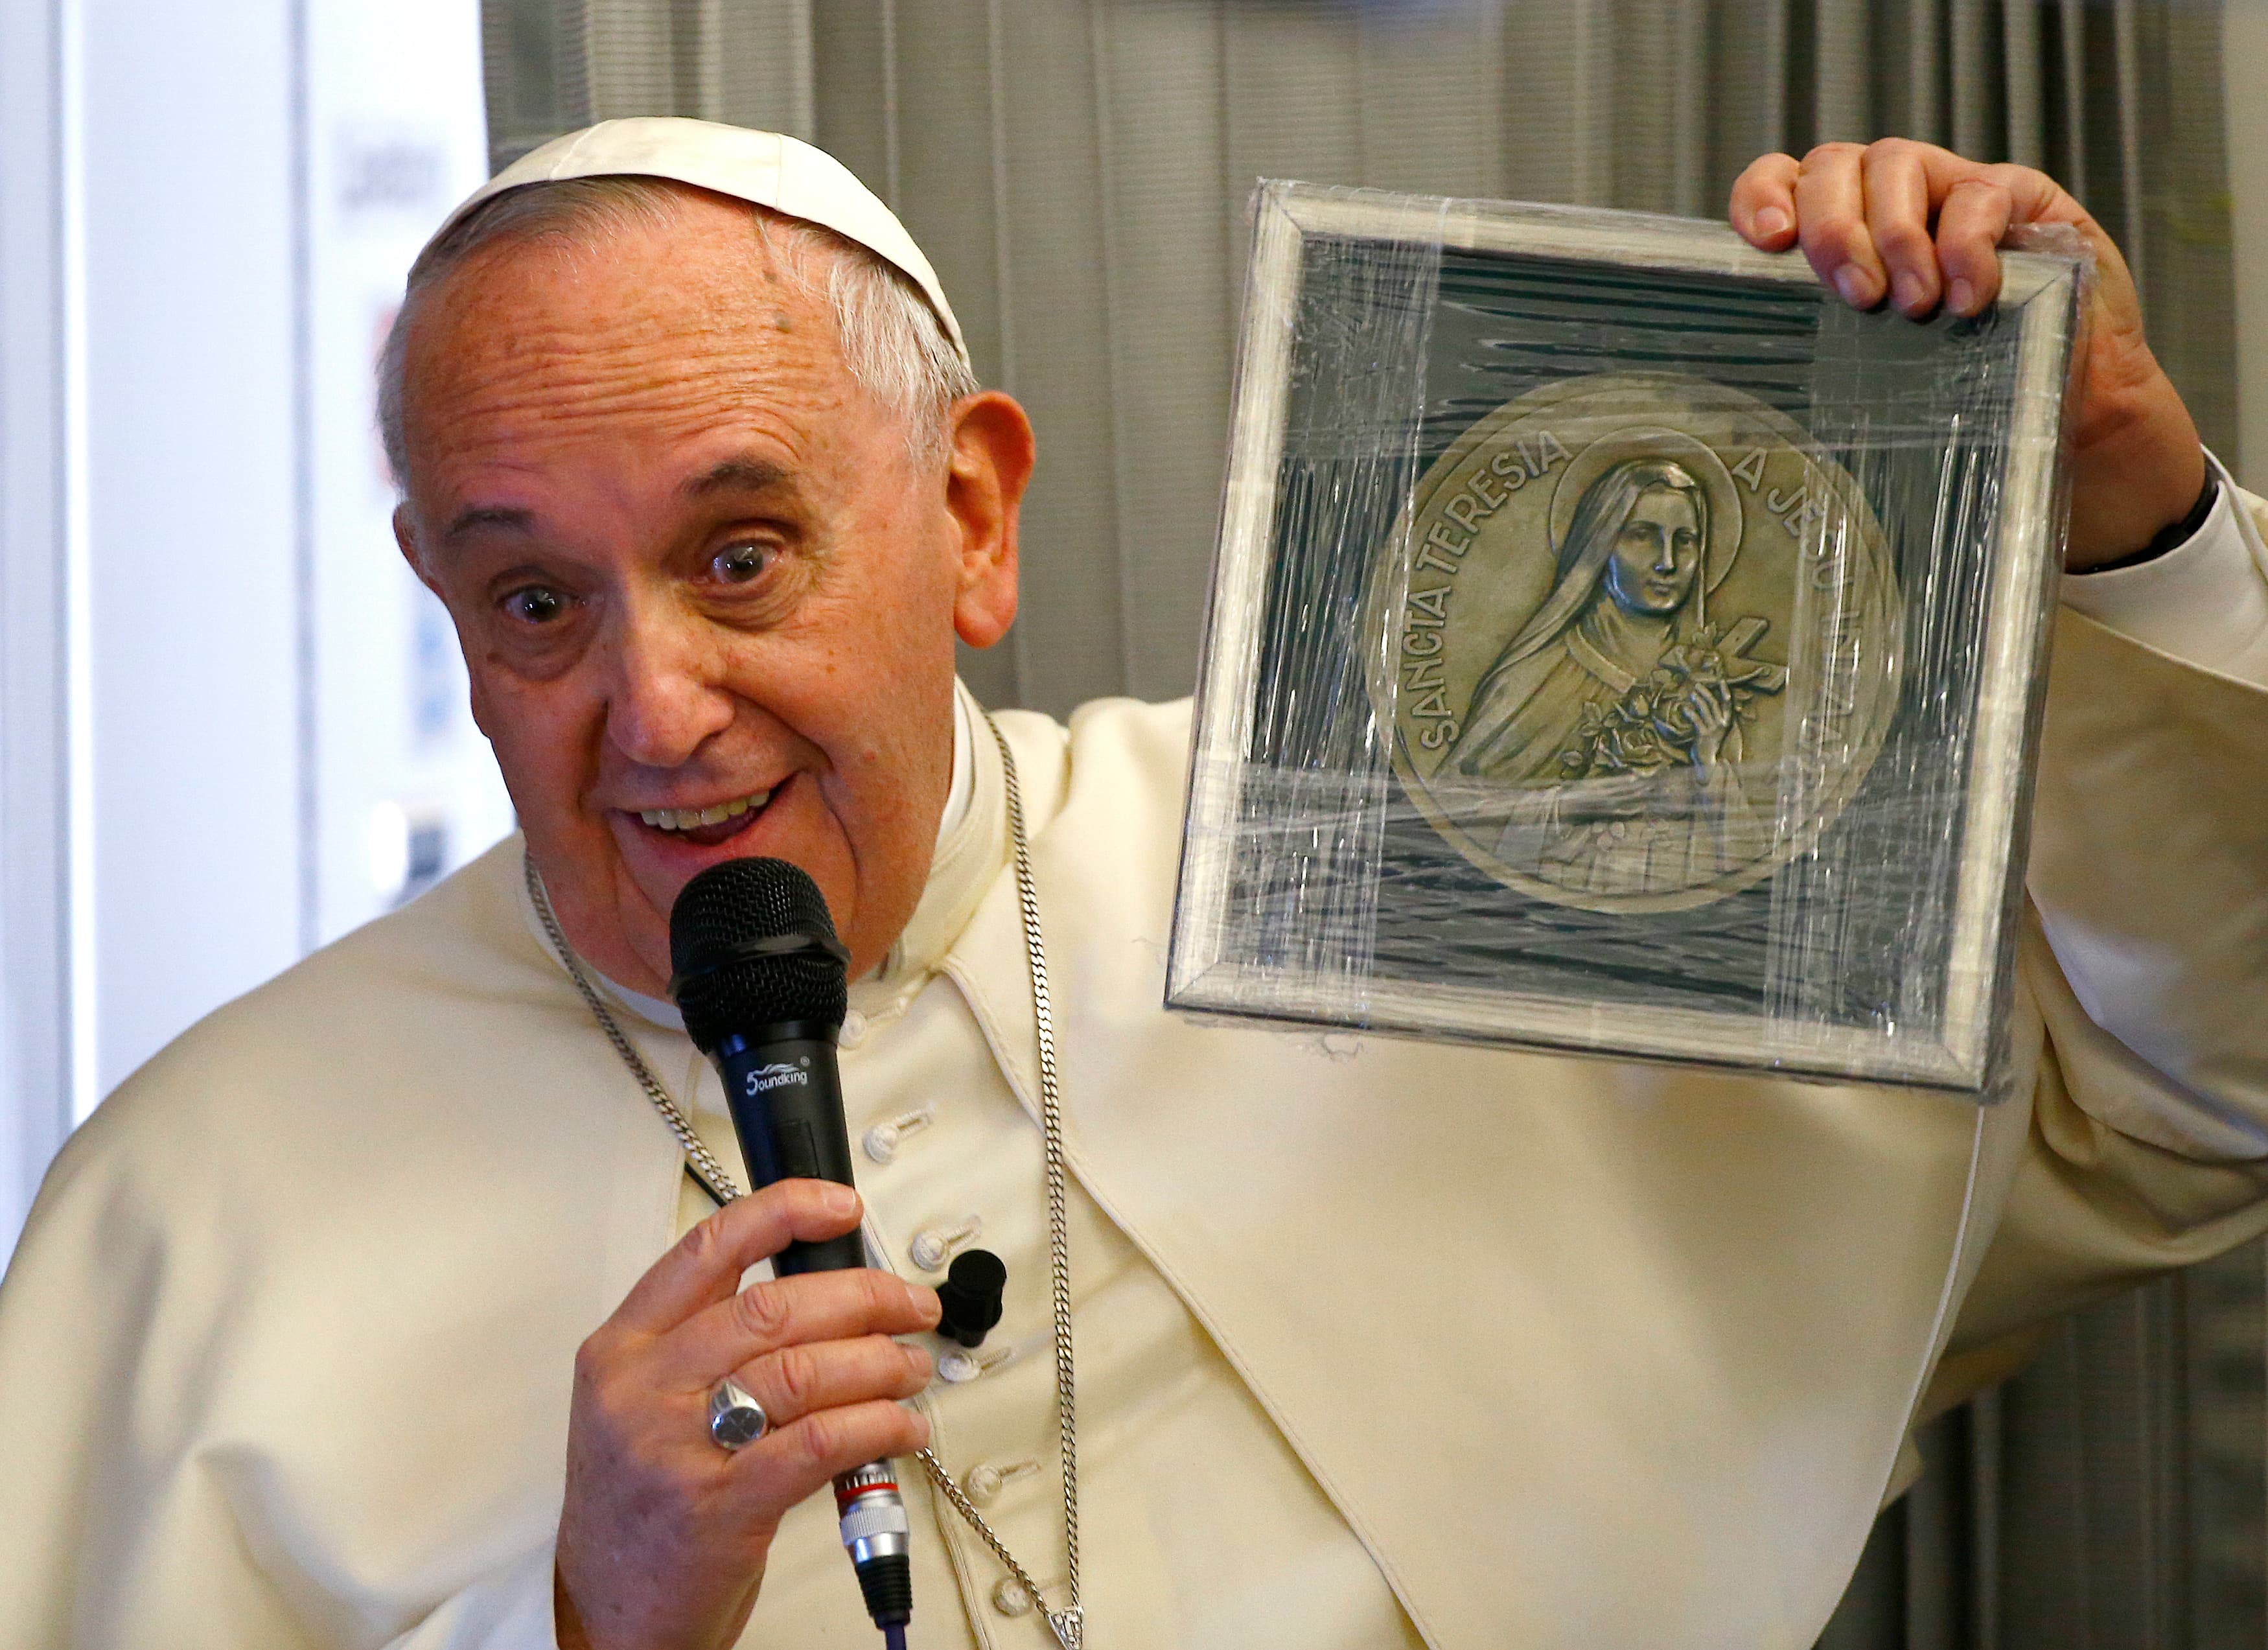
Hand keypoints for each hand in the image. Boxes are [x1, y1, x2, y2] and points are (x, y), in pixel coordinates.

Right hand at [554, 1180, 940, 1649]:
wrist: (608, 1613)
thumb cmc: (638, 1505)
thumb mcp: (640, 1402)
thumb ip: (707, 1342)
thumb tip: (820, 1294)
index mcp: (622, 1348)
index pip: (708, 1248)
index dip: (784, 1213)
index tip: (839, 1206)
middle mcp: (643, 1388)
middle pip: (775, 1307)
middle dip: (864, 1296)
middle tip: (910, 1304)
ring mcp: (676, 1446)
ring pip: (806, 1369)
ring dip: (882, 1362)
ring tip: (912, 1368)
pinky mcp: (720, 1506)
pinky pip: (820, 1441)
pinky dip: (878, 1424)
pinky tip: (901, 1425)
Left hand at [1686, 681, 1732, 769]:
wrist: (1707, 761)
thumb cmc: (1709, 743)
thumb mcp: (1716, 729)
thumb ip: (1714, 716)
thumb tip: (1707, 700)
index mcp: (1726, 722)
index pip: (1728, 704)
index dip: (1725, 691)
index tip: (1721, 680)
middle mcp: (1721, 724)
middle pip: (1714, 704)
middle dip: (1706, 693)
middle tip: (1697, 685)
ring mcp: (1712, 730)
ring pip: (1705, 710)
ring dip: (1698, 700)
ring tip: (1692, 694)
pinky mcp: (1703, 735)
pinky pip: (1696, 720)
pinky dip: (1690, 713)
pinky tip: (1684, 708)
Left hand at [1729, 138, 2204, 568]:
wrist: (2067, 399)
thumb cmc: (1955, 381)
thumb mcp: (1873, 358)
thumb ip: (1823, 334)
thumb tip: (1752, 354)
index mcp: (1838, 224)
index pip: (1781, 178)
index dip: (1763, 195)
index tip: (1768, 239)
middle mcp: (1887, 193)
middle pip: (1834, 165)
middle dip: (1835, 229)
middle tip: (1860, 297)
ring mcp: (1950, 186)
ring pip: (1897, 164)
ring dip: (1896, 236)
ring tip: (1914, 306)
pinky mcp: (2017, 194)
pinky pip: (1977, 194)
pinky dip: (1965, 246)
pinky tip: (1967, 298)